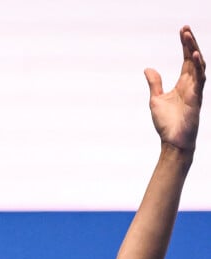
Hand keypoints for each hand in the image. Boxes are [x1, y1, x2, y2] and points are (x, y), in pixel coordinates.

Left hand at [144, 25, 205, 151]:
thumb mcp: (155, 99)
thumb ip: (155, 83)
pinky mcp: (196, 97)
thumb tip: (148, 69)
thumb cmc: (166, 122)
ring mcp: (195, 90)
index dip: (185, 44)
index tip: (182, 31)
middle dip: (190, 42)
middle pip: (193, 58)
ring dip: (193, 50)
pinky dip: (198, 66)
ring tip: (187, 36)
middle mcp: (191, 84)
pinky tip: (194, 55)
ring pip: (198, 65)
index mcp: (183, 83)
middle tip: (185, 28)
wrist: (172, 140)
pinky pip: (200, 79)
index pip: (186, 59)